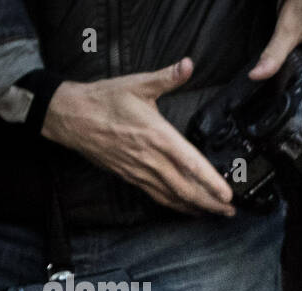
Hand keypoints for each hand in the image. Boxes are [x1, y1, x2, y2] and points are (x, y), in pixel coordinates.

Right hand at [43, 59, 235, 216]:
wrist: (71, 116)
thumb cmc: (105, 100)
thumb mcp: (137, 84)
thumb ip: (167, 78)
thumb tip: (188, 65)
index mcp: (157, 135)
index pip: (190, 163)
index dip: (210, 181)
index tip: (227, 194)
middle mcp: (151, 158)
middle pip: (186, 188)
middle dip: (210, 203)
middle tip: (230, 210)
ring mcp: (140, 171)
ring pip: (173, 197)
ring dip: (196, 208)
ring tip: (217, 213)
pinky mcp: (131, 177)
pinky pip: (158, 197)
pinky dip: (176, 206)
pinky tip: (188, 209)